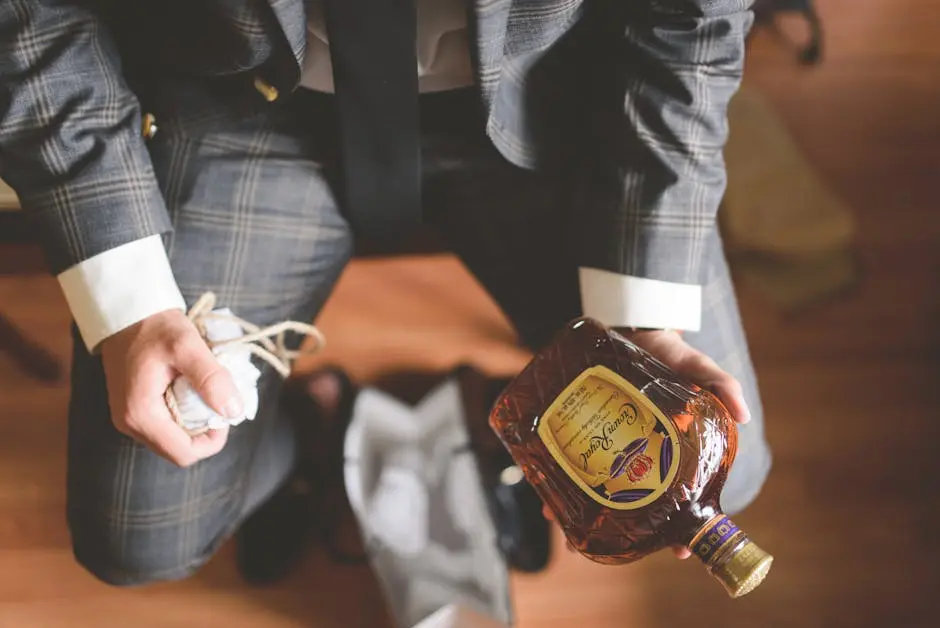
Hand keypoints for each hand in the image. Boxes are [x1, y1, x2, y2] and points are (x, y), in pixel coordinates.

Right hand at [100, 309, 242, 466]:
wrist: (125, 312)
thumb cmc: (155, 327)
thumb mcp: (188, 346)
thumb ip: (211, 379)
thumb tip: (233, 411)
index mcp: (141, 414)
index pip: (183, 453)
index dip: (212, 441)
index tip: (225, 414)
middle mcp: (129, 423)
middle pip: (177, 450)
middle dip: (204, 432)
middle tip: (218, 401)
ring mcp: (128, 418)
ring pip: (171, 439)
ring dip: (193, 424)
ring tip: (204, 394)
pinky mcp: (131, 410)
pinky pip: (163, 426)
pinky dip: (182, 416)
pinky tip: (190, 391)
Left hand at [543, 328, 751, 560]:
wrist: (631, 328)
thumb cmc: (669, 355)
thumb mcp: (698, 368)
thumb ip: (721, 386)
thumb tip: (743, 415)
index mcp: (674, 451)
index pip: (681, 497)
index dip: (681, 525)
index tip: (679, 549)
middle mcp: (641, 456)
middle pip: (633, 502)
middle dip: (622, 528)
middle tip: (609, 546)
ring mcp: (611, 447)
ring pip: (596, 489)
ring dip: (580, 511)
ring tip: (564, 529)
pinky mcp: (585, 431)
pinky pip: (569, 461)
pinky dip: (556, 479)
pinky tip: (543, 494)